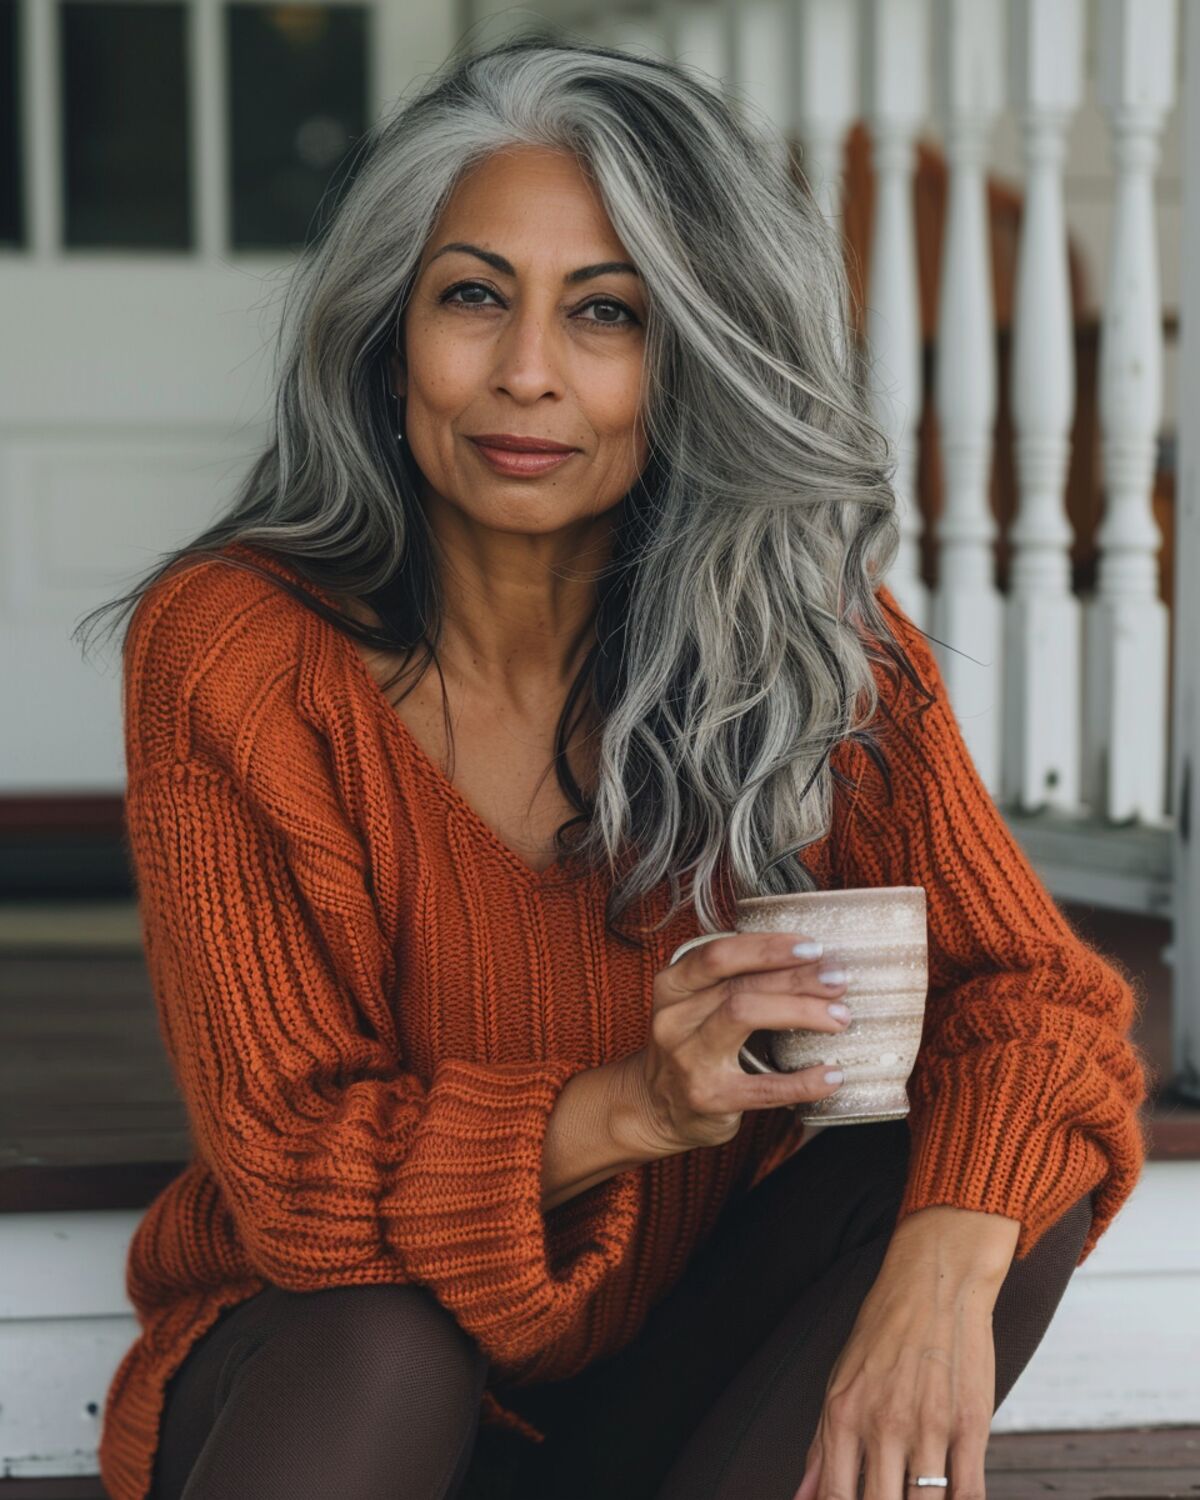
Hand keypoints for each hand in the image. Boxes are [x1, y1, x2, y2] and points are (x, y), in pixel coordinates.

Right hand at [629, 931, 852, 1155]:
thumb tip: (809, 960)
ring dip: (800, 1012)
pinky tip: (832, 1075)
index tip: (812, 947)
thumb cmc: (689, 1046)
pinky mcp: (709, 1098)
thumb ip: (733, 980)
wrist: (654, 1108)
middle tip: (838, 980)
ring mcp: (689, 1060)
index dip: (767, 947)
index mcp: (673, 986)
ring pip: (745, 1015)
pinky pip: (764, 1087)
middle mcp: (675, 1019)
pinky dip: (804, 1081)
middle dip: (797, 978)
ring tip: (839, 1017)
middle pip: (740, 984)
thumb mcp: (694, 1005)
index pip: (719, 954)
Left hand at [793, 1207, 1018, 1499]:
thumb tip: (801, 1498)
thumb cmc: (883, 1331)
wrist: (934, 1282)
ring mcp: (928, 1427)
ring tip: (917, 1499)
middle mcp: (883, 1424)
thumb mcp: (839, 1381)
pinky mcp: (969, 1426)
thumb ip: (821, 1447)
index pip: (836, 1498)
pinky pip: (968, 1495)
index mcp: (844, 1414)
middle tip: (887, 1499)